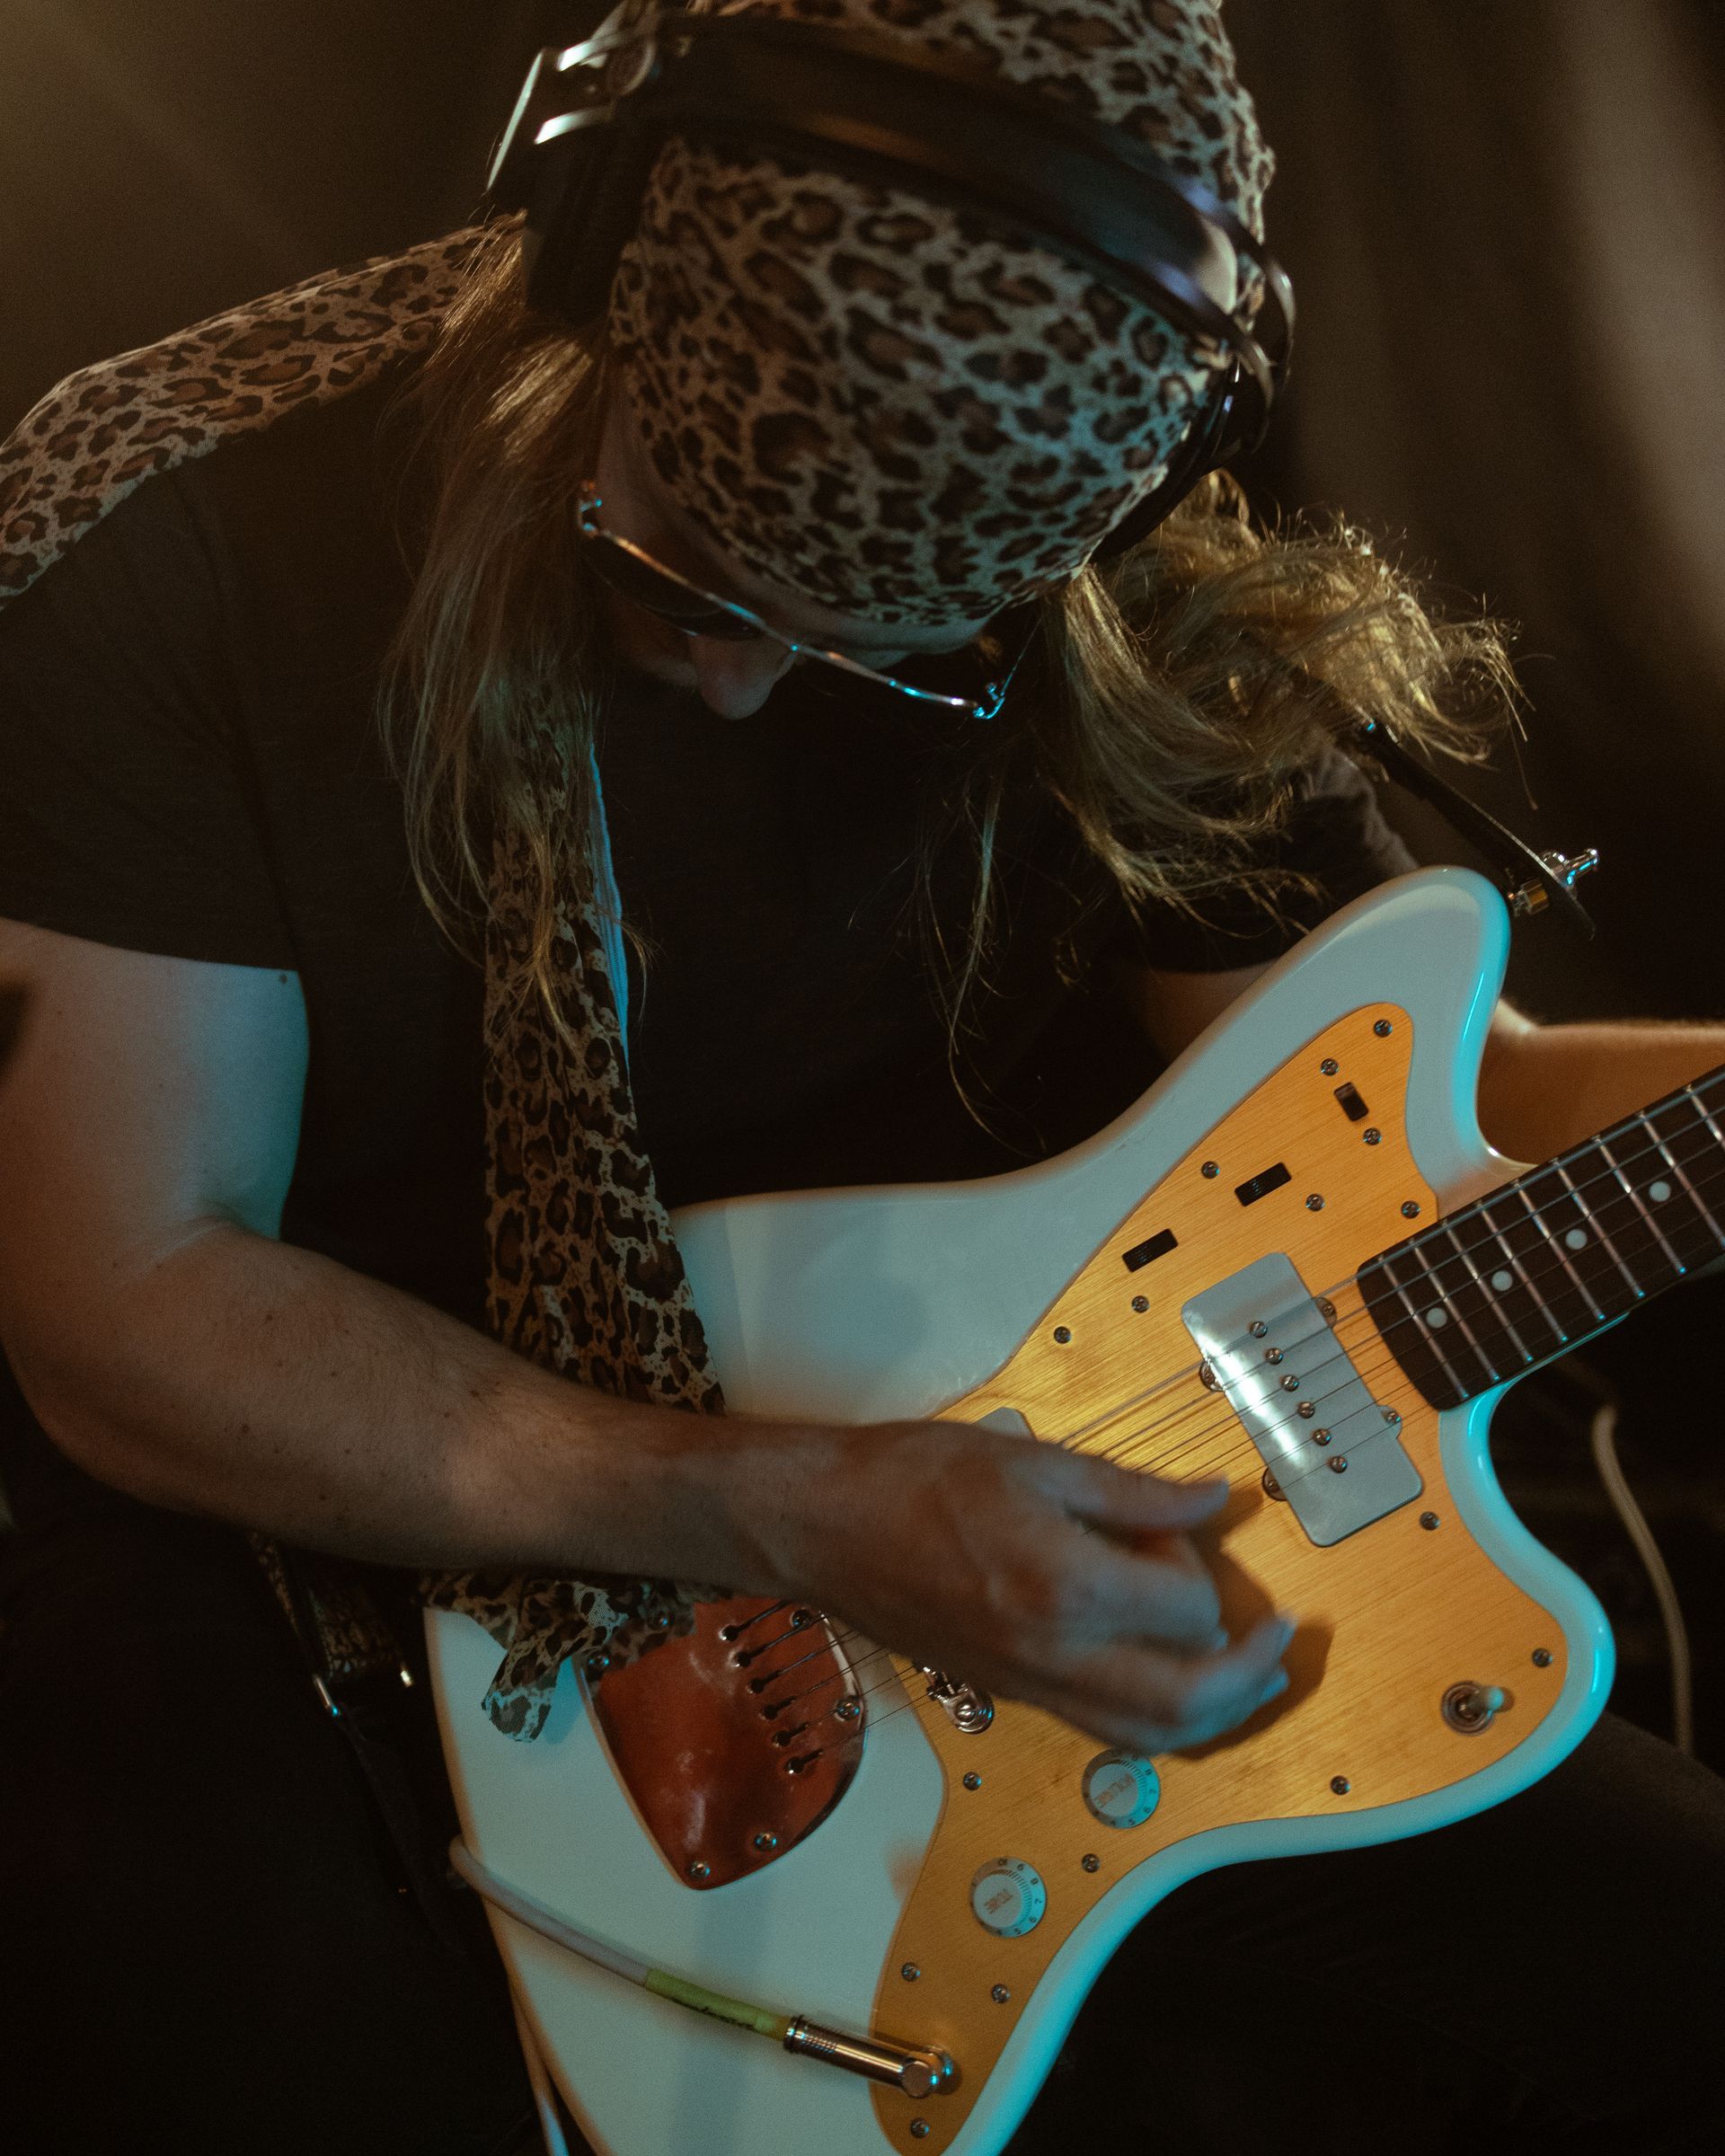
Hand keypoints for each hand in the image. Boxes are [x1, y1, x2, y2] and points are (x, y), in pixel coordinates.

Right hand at [737, 1416, 1293, 1755]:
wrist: (821, 1526)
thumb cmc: (912, 1479)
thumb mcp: (1032, 1461)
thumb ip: (1133, 1491)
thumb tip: (1212, 1499)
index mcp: (1065, 1587)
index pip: (1186, 1603)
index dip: (1195, 1557)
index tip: (1169, 1519)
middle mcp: (1055, 1654)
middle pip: (1188, 1703)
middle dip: (1251, 1673)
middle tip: (1281, 1637)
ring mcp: (1031, 1685)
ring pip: (1150, 1737)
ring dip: (1216, 1715)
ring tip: (1252, 1677)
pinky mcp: (1011, 1694)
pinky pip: (1104, 1731)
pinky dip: (1157, 1721)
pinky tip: (1171, 1684)